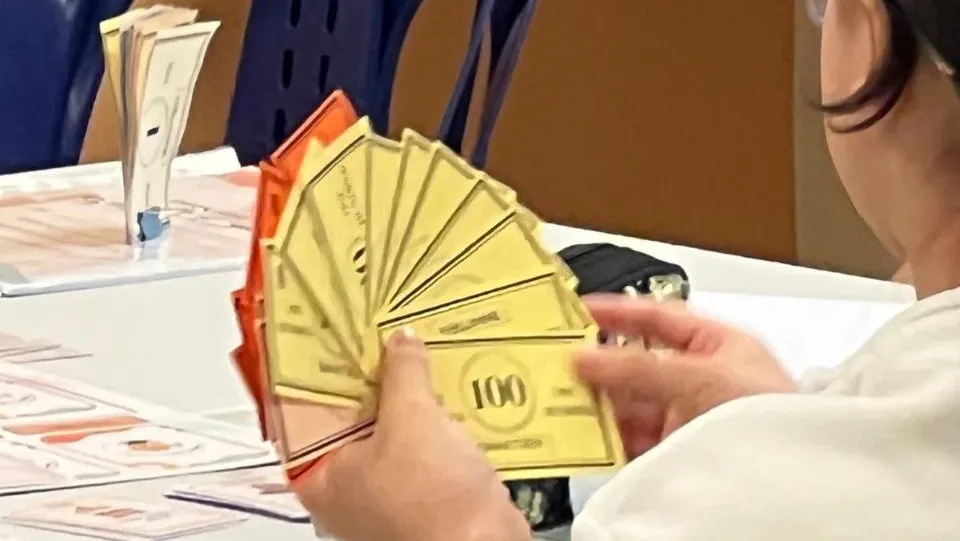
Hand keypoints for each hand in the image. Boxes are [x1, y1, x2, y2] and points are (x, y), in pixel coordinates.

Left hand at [290, 329, 531, 540]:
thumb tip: (401, 341)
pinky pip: (417, 445)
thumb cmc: (433, 499)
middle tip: (379, 337)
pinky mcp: (419, 494)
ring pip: (386, 430)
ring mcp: (382, 494)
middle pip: (349, 417)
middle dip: (370, 379)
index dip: (320, 370)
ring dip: (404, 398)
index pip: (305, 410)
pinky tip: (444, 391)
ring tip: (414, 355)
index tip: (334, 336)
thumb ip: (402, 372)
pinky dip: (428, 421)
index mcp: (318, 477)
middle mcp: (343, 489)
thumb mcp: (412, 417)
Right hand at [576, 294, 795, 458]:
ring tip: (564, 399)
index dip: (619, 311)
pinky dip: (607, 437)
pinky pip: (632, 439)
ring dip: (599, 402)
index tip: (580, 309)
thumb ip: (638, 367)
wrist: (790, 479)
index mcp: (716, 345)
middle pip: (636, 363)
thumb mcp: (700, 377)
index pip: (659, 318)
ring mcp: (687, 417)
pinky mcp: (676, 452)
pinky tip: (587, 435)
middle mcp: (699, 379)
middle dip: (599, 363)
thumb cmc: (772, 417)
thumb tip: (588, 357)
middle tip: (560, 362)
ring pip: (630, 403)